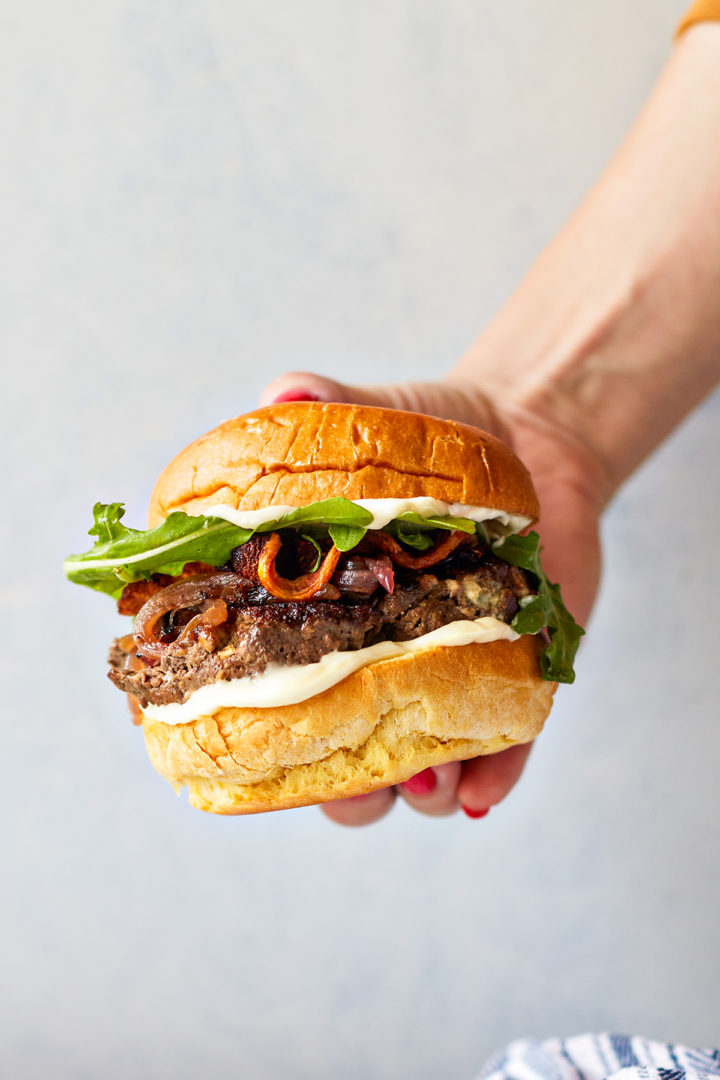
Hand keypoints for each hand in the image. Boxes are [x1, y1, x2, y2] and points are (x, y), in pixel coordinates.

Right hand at [260, 372, 603, 825]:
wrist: (526, 436)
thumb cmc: (422, 438)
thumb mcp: (367, 419)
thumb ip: (325, 408)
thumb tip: (285, 395)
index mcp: (316, 620)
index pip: (261, 696)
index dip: (238, 732)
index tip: (223, 740)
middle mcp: (372, 667)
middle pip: (337, 767)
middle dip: (334, 791)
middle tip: (339, 781)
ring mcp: (442, 681)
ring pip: (419, 777)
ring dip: (413, 794)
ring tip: (422, 783)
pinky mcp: (514, 680)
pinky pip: (502, 751)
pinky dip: (491, 777)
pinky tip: (480, 793)